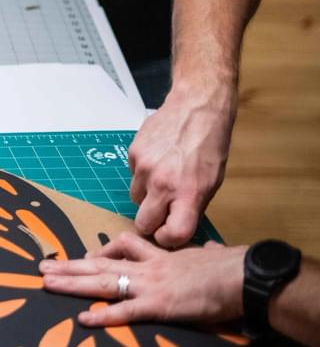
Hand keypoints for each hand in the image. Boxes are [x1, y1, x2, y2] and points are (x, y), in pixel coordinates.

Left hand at [40, 232, 245, 326]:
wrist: (243, 276)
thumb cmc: (233, 267)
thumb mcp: (213, 255)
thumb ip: (205, 252)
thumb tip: (213, 247)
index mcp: (162, 257)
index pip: (125, 248)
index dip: (102, 252)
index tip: (83, 255)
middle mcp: (149, 267)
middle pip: (101, 263)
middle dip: (70, 266)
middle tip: (43, 267)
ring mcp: (150, 285)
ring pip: (103, 282)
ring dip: (72, 283)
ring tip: (46, 283)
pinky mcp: (158, 305)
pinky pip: (124, 312)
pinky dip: (103, 316)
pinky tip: (83, 320)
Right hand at [128, 84, 236, 246]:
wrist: (196, 107)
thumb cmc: (209, 144)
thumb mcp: (212, 180)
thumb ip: (193, 205)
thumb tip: (179, 223)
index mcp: (188, 194)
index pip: (172, 234)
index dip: (168, 239)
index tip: (168, 234)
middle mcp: (163, 184)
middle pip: (143, 223)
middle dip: (151, 222)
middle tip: (161, 211)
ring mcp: (145, 169)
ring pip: (136, 199)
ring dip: (146, 195)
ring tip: (162, 177)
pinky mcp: (133, 154)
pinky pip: (133, 176)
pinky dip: (143, 173)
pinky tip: (158, 160)